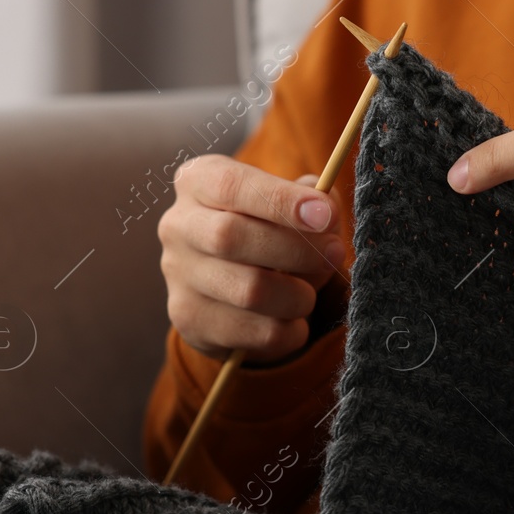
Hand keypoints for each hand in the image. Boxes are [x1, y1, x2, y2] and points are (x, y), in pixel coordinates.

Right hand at [157, 155, 343, 361]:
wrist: (237, 281)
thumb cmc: (272, 227)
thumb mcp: (294, 201)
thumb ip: (317, 199)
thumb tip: (329, 213)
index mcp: (198, 181)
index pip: (231, 185)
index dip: (280, 200)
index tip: (324, 214)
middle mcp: (178, 225)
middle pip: (229, 236)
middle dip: (295, 249)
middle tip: (335, 253)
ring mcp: (178, 275)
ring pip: (246, 290)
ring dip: (296, 294)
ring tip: (310, 292)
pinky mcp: (189, 320)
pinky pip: (252, 333)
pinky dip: (289, 331)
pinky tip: (295, 321)